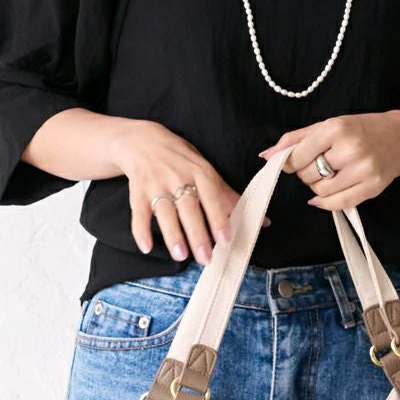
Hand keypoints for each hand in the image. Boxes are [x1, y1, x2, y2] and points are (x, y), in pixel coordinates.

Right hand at [111, 120, 267, 262]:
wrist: (142, 141)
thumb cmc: (181, 159)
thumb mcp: (205, 170)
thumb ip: (228, 196)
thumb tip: (262, 219)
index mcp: (199, 171)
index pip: (211, 195)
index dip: (218, 217)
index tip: (225, 238)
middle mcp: (177, 176)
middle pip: (188, 208)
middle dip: (197, 234)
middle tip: (206, 258)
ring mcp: (155, 184)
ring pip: (164, 212)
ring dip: (173, 235)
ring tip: (181, 255)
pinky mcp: (137, 191)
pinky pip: (138, 213)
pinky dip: (140, 231)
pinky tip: (146, 247)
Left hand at [257, 112, 399, 211]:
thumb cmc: (360, 130)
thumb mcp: (329, 125)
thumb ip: (296, 139)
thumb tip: (266, 155)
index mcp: (336, 129)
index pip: (298, 156)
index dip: (290, 163)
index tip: (294, 162)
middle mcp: (350, 149)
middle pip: (308, 175)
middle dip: (306, 173)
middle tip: (318, 165)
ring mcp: (363, 170)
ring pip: (320, 191)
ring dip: (317, 187)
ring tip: (328, 175)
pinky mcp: (372, 187)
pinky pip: (338, 204)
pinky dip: (325, 203)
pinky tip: (326, 194)